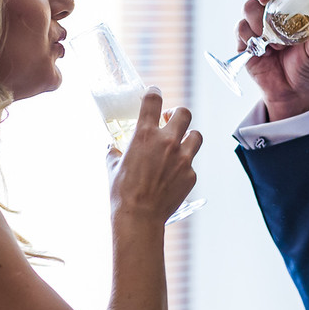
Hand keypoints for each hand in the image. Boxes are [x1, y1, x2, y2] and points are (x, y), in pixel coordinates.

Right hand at [107, 88, 201, 224]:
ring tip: (179, 144)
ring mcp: (183, 158)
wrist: (139, 217)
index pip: (153, 100)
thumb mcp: (112, 165)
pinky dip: (184, 165)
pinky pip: (191, 163)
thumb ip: (115, 151)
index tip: (154, 93)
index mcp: (145, 134)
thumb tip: (112, 147)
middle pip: (184, 112)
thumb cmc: (122, 192)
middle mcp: (167, 141)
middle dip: (177, 114)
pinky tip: (173, 174)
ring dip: (188, 136)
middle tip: (170, 121)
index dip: (154, 92)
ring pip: (196, 135)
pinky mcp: (191, 174)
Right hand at [237, 0, 308, 119]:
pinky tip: (264, 50)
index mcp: (294, 10)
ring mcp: (258, 26)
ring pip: (249, 7)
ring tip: (275, 42)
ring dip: (259, 21)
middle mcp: (274, 14)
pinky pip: (240, 28)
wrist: (293, 94)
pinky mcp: (245, 41)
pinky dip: (249, 36)